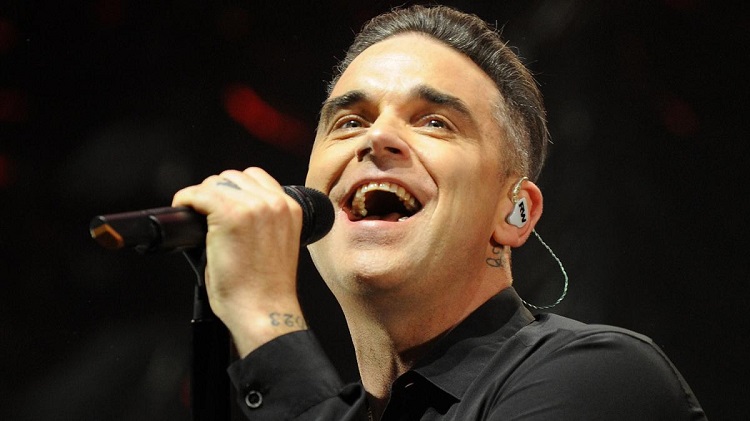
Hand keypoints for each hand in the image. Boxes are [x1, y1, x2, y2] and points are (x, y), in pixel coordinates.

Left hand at [173, 167, 306, 356]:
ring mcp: (253, 207)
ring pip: (215, 183)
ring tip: (197, 217)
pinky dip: (186, 200)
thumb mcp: (276, 244)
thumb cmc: (266, 289)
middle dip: (217, 193)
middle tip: (206, 216)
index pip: (255, 178)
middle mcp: (275, 202)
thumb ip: (262, 222)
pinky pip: (197, 194)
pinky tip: (184, 211)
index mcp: (291, 208)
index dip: (234, 191)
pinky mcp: (229, 216)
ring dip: (202, 197)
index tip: (221, 205)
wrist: (264, 311)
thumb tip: (226, 211)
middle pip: (233, 177)